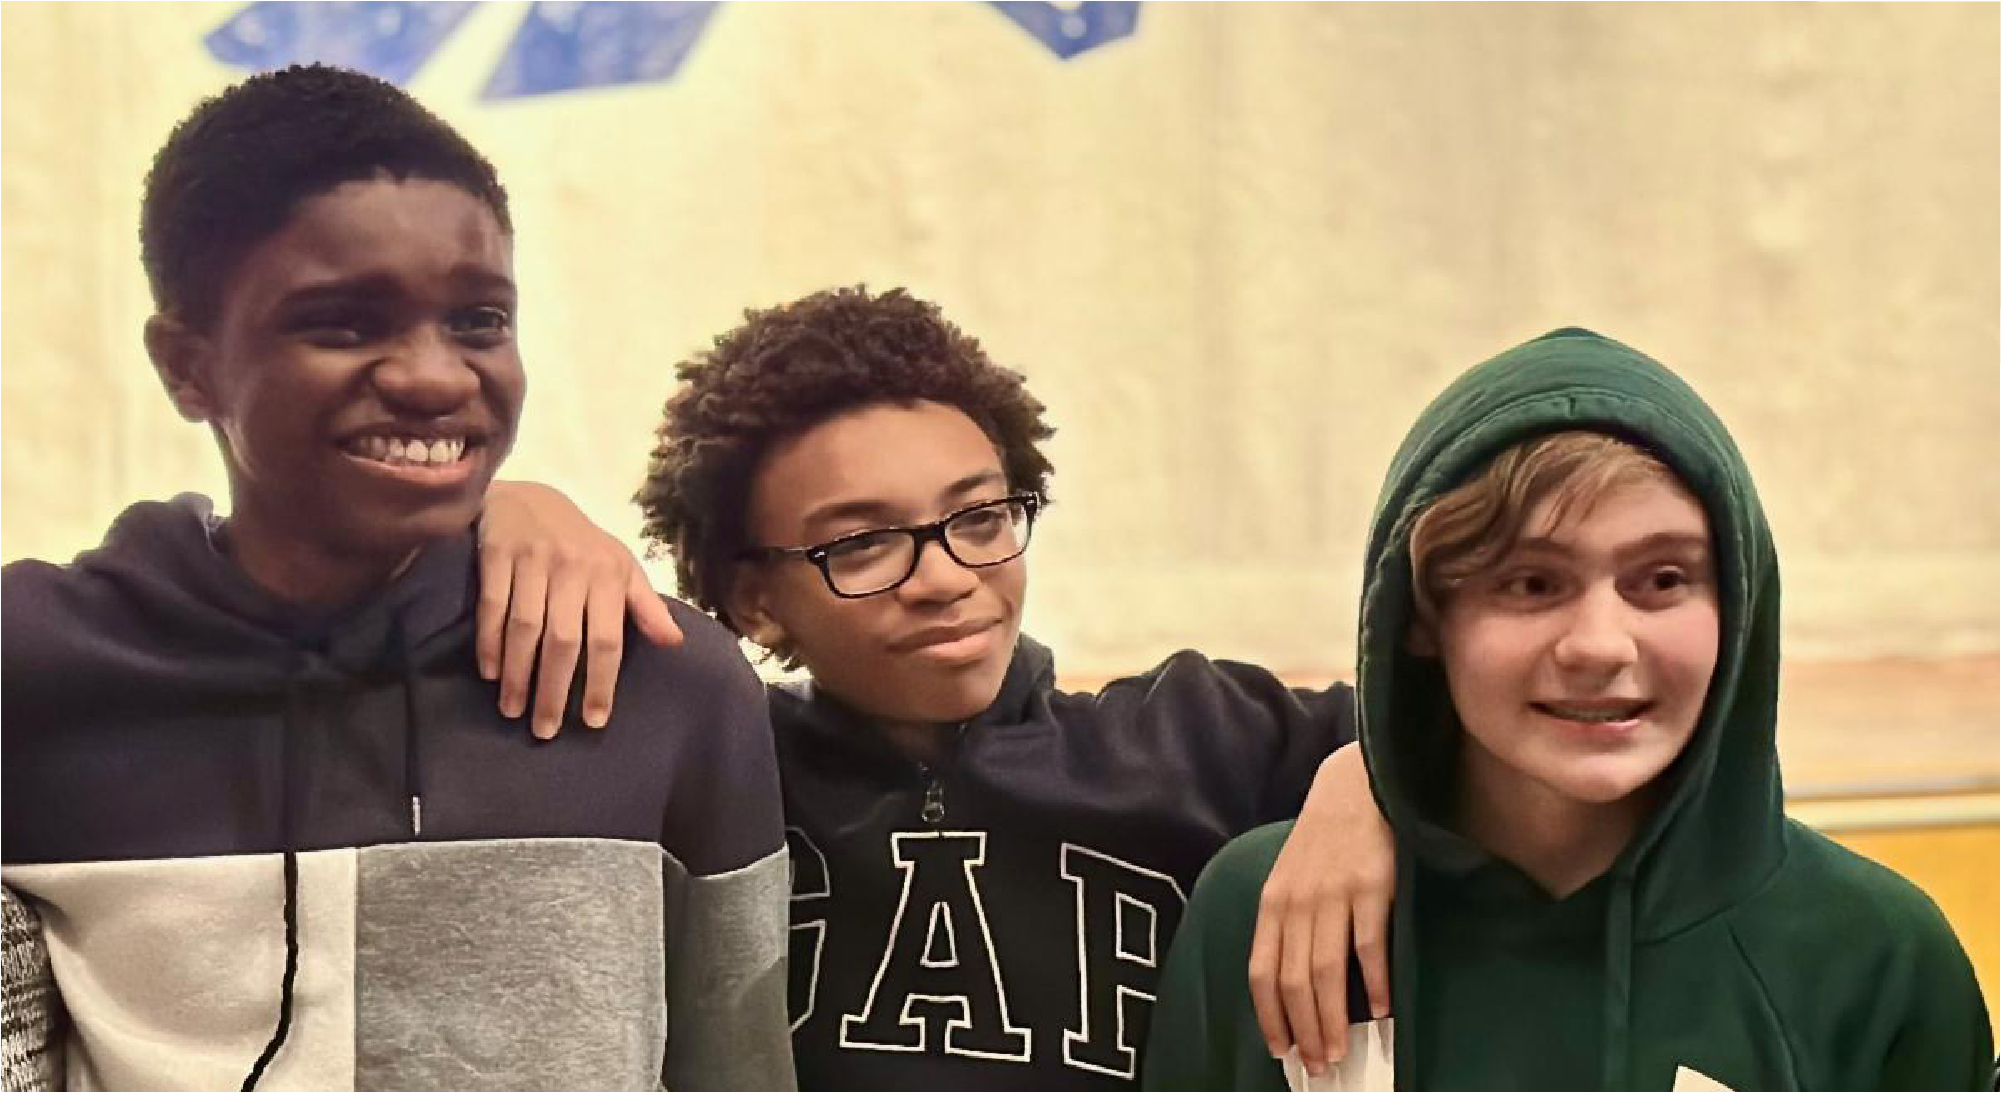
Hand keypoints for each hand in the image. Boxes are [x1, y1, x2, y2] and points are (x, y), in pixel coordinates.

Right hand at [478, 480, 682, 738]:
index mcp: (609, 575)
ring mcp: (534, 560)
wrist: (526, 497)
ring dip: (518, 674)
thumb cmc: (581, 543)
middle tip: (545, 730)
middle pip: (564, 641)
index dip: (601, 682)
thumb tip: (674, 642)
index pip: (608, 639)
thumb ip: (645, 605)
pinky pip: (493, 607)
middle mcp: (573, 568)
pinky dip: (490, 643)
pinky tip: (491, 673)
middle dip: (553, 690)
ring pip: (525, 628)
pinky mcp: (497, 554)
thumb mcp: (620, 566)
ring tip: (513, 711)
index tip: (593, 721)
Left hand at [1247, 743, 1393, 1076]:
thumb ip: (1287, 925)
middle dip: (1304, 1030)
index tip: (1281, 1051)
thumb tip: (1291, 987)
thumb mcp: (1289, 879)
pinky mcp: (1370, 887)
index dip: (1270, 1017)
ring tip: (1341, 1051)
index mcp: (1272, 904)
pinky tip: (1382, 1011)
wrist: (1354, 786)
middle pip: (1293, 981)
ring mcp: (1333, 895)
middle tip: (1318, 1065)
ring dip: (1333, 1019)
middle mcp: (1296, 903)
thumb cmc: (1322, 841)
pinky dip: (1374, 983)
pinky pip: (1368, 945)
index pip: (1262, 973)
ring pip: (1326, 971)